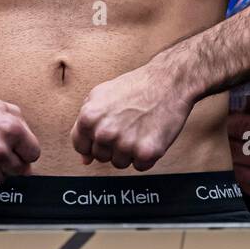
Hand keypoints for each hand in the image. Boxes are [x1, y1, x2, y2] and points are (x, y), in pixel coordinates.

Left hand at [71, 64, 192, 170]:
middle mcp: (105, 133)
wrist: (168, 82)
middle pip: (101, 157)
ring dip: (129, 151)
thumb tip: (84, 158)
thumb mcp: (100, 95)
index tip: (104, 134)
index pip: (80, 146)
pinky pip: (139, 167)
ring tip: (138, 129)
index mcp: (89, 118)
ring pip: (120, 163)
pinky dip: (146, 155)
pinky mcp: (146, 152)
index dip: (93, 141)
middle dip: (112, 145)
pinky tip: (149, 135)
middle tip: (127, 126)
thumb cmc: (136, 87)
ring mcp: (125, 144)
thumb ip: (86, 125)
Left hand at [226, 99, 249, 206]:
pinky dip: (246, 179)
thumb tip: (240, 108)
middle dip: (231, 143)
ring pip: (241, 172)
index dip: (232, 124)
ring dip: (237, 162)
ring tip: (239, 154)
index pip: (243, 127)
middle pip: (239, 151)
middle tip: (231, 138)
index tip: (230, 123)